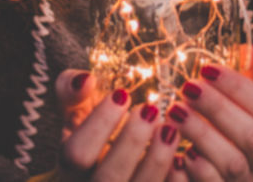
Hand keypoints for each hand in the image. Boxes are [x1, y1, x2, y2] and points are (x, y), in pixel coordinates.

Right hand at [54, 69, 184, 181]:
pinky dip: (175, 178)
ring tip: (170, 128)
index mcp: (69, 168)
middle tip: (150, 110)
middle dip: (131, 142)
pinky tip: (183, 157)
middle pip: (108, 179)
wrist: (103, 168)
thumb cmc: (91, 133)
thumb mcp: (75, 113)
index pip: (76, 154)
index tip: (121, 93)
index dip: (98, 124)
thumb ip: (70, 92)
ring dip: (157, 160)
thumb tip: (86, 80)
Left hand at [164, 46, 252, 180]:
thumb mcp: (233, 110)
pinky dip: (198, 170)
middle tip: (187, 88)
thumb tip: (249, 51)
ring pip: (233, 162)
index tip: (206, 69)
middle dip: (218, 108)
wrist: (206, 181)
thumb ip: (241, 83)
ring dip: (203, 134)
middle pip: (252, 134)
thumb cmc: (220, 140)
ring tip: (174, 113)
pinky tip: (178, 154)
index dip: (238, 86)